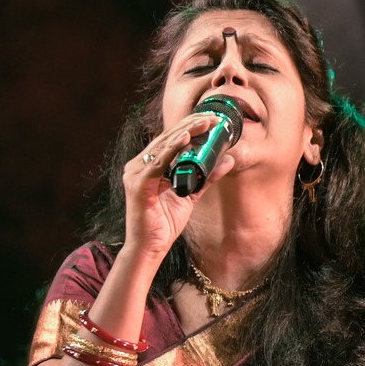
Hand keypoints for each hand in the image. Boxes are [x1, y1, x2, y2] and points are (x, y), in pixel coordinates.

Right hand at [120, 111, 236, 260]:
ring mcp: (136, 174)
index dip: (190, 126)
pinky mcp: (138, 185)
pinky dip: (171, 150)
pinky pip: (157, 164)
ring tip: (203, 122)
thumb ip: (207, 177)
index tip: (211, 119)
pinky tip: (183, 139)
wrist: (149, 248)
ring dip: (184, 132)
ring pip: (163, 146)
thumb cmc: (164, 223)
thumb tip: (229, 159)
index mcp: (149, 166)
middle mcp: (139, 166)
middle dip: (191, 125)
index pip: (170, 139)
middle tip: (212, 117)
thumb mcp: (191, 195)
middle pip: (167, 138)